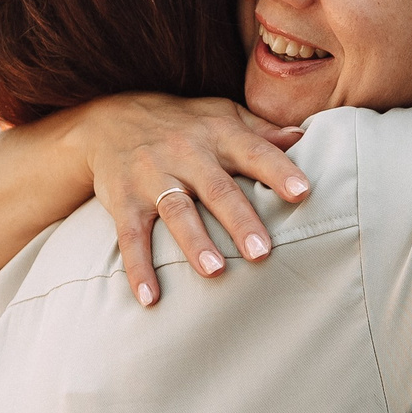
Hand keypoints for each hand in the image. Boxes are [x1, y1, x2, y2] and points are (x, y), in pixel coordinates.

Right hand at [67, 93, 308, 305]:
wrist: (108, 118)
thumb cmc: (182, 123)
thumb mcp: (222, 114)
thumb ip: (262, 130)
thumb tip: (303, 137)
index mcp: (218, 133)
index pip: (254, 151)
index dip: (278, 170)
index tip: (302, 192)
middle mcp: (186, 153)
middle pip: (216, 188)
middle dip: (239, 220)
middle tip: (261, 252)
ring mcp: (152, 176)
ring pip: (176, 211)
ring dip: (194, 242)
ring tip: (215, 271)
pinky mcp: (124, 201)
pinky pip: (131, 236)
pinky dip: (139, 267)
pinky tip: (150, 298)